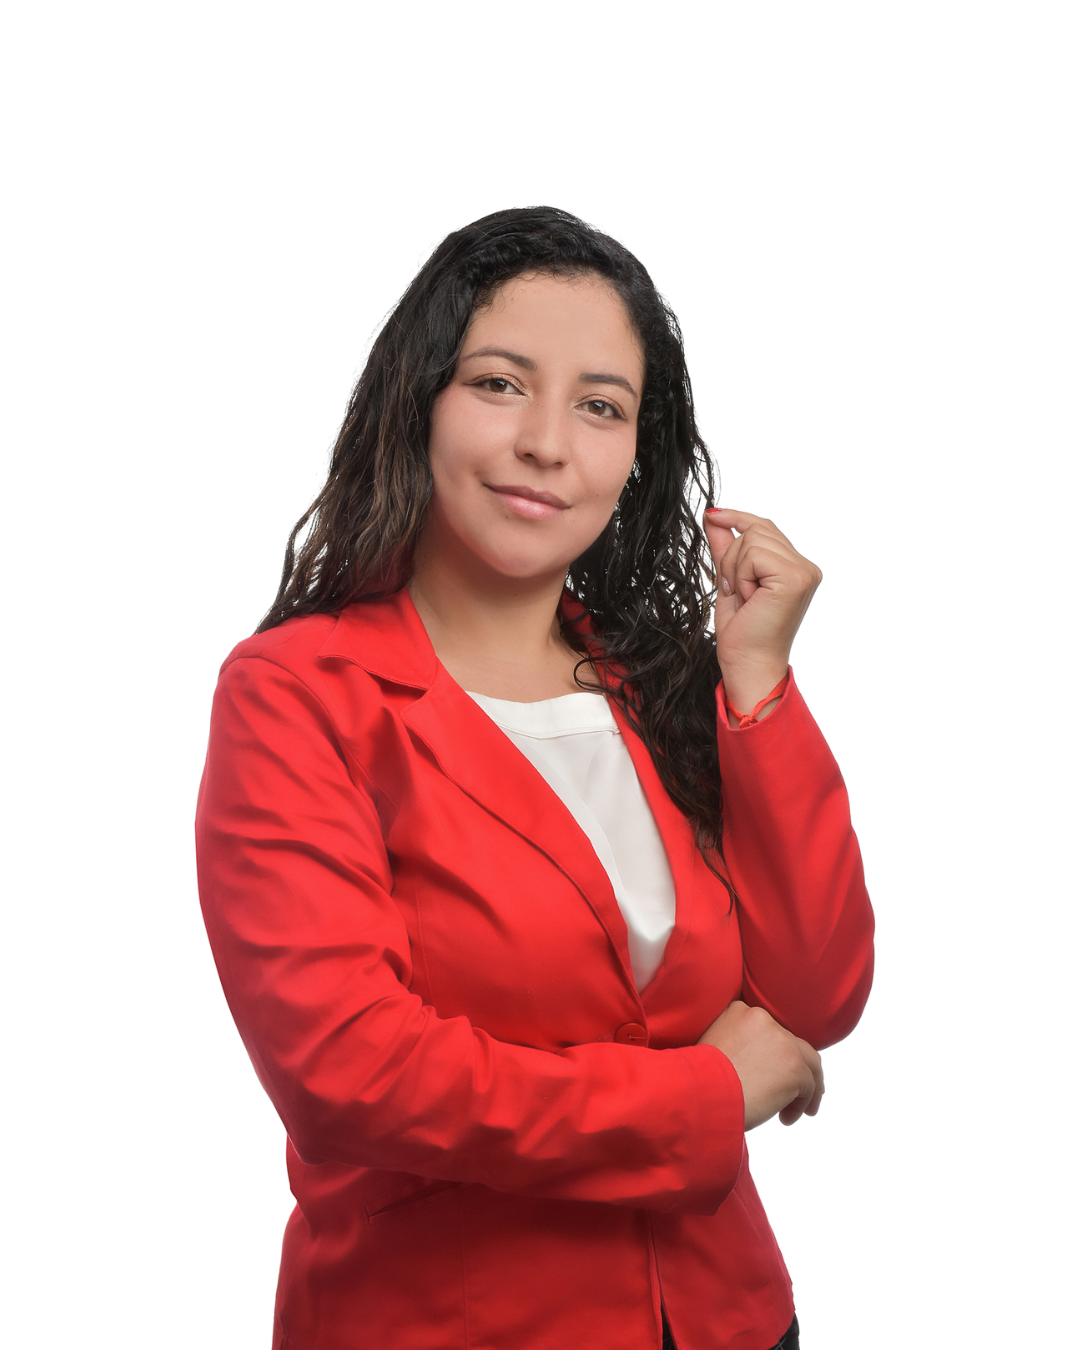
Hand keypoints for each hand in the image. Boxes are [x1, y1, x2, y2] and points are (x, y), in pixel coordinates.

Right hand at [697, 999, 824, 1129]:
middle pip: (790, 1042)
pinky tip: (786, 1119)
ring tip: (796, 1109)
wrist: (696, 1092)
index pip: (767, 1030)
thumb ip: (735, 1045)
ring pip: (806, 1061)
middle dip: (792, 1068)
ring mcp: (781, 1040)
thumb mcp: (711, 1047)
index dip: (771, 1053)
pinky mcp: (794, 1066)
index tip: (768, 1072)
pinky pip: (809, 1086)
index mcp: (739, 1010)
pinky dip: (802, 1103)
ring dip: (804, 1087)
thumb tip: (752, 1066)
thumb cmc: (697, 1080)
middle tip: (789, 1091)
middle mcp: (762, 1018)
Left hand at [703, 508, 821, 712]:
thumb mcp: (729, 581)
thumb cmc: (743, 636)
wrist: (747, 665)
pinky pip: (753, 555)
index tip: (712, 515)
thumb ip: (725, 548)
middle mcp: (805, 566)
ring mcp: (803, 571)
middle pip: (756, 528)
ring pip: (752, 539)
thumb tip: (714, 519)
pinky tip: (749, 598)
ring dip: (736, 569)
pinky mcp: (794, 577)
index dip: (736, 518)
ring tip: (743, 596)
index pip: (764, 526)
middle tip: (733, 589)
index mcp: (793, 567)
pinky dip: (741, 576)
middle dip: (732, 557)